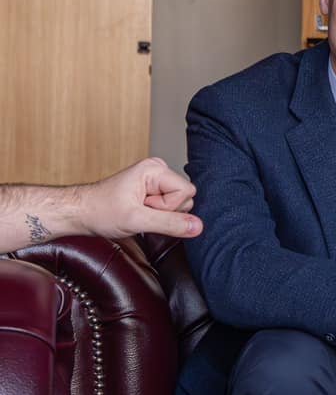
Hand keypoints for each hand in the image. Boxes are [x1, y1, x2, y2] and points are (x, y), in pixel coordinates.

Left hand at [80, 158, 201, 241]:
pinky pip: (169, 206)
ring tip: (137, 212)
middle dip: (165, 211)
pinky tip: (139, 213)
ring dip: (160, 214)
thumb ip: (170, 223)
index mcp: (154, 168)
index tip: (145, 208)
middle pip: (184, 197)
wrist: (80, 213)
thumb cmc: (100, 211)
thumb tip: (197, 226)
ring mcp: (155, 180)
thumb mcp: (137, 221)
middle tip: (140, 211)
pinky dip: (156, 215)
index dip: (169, 207)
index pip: (187, 191)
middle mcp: (157, 170)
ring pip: (178, 204)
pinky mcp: (152, 190)